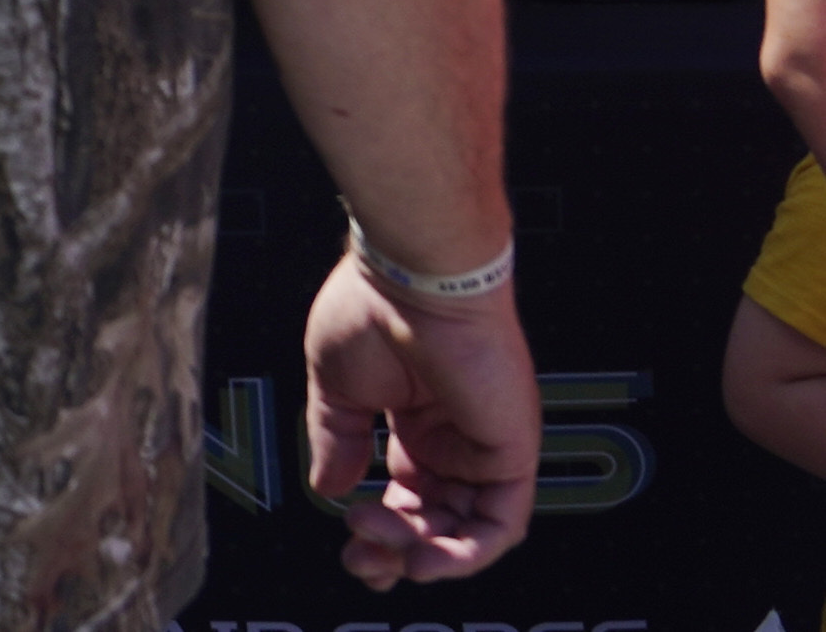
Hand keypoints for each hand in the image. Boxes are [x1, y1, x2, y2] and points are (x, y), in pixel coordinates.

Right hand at [300, 260, 535, 585]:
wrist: (411, 279)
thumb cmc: (371, 310)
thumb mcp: (334, 385)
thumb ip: (334, 440)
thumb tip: (327, 489)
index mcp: (415, 420)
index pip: (407, 495)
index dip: (380, 528)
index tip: (348, 542)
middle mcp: (455, 439)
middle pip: (435, 521)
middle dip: (396, 550)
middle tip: (360, 560)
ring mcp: (486, 449)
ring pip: (466, 531)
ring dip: (425, 555)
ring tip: (384, 554)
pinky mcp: (512, 453)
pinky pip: (501, 524)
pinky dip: (466, 552)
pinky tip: (424, 559)